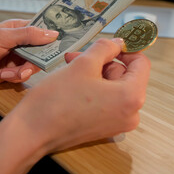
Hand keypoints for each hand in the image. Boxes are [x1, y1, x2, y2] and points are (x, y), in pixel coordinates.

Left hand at [0, 19, 58, 92]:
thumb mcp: (2, 38)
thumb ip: (28, 35)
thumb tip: (53, 34)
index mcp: (16, 28)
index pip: (40, 28)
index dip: (52, 34)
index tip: (65, 40)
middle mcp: (18, 42)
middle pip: (41, 49)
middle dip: (37, 59)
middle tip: (30, 63)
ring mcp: (15, 58)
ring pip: (34, 65)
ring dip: (23, 71)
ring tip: (9, 73)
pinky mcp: (12, 73)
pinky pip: (24, 75)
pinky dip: (15, 77)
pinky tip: (3, 76)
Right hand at [8, 38, 150, 152]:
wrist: (32, 131)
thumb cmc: (57, 100)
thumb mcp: (83, 64)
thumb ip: (105, 48)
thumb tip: (118, 43)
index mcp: (132, 97)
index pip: (141, 63)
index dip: (125, 48)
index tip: (109, 42)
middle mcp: (130, 114)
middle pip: (125, 75)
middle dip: (103, 61)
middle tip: (79, 54)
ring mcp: (116, 123)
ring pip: (112, 87)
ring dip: (94, 72)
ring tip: (71, 65)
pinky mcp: (103, 128)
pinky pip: (105, 100)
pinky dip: (92, 87)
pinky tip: (73, 80)